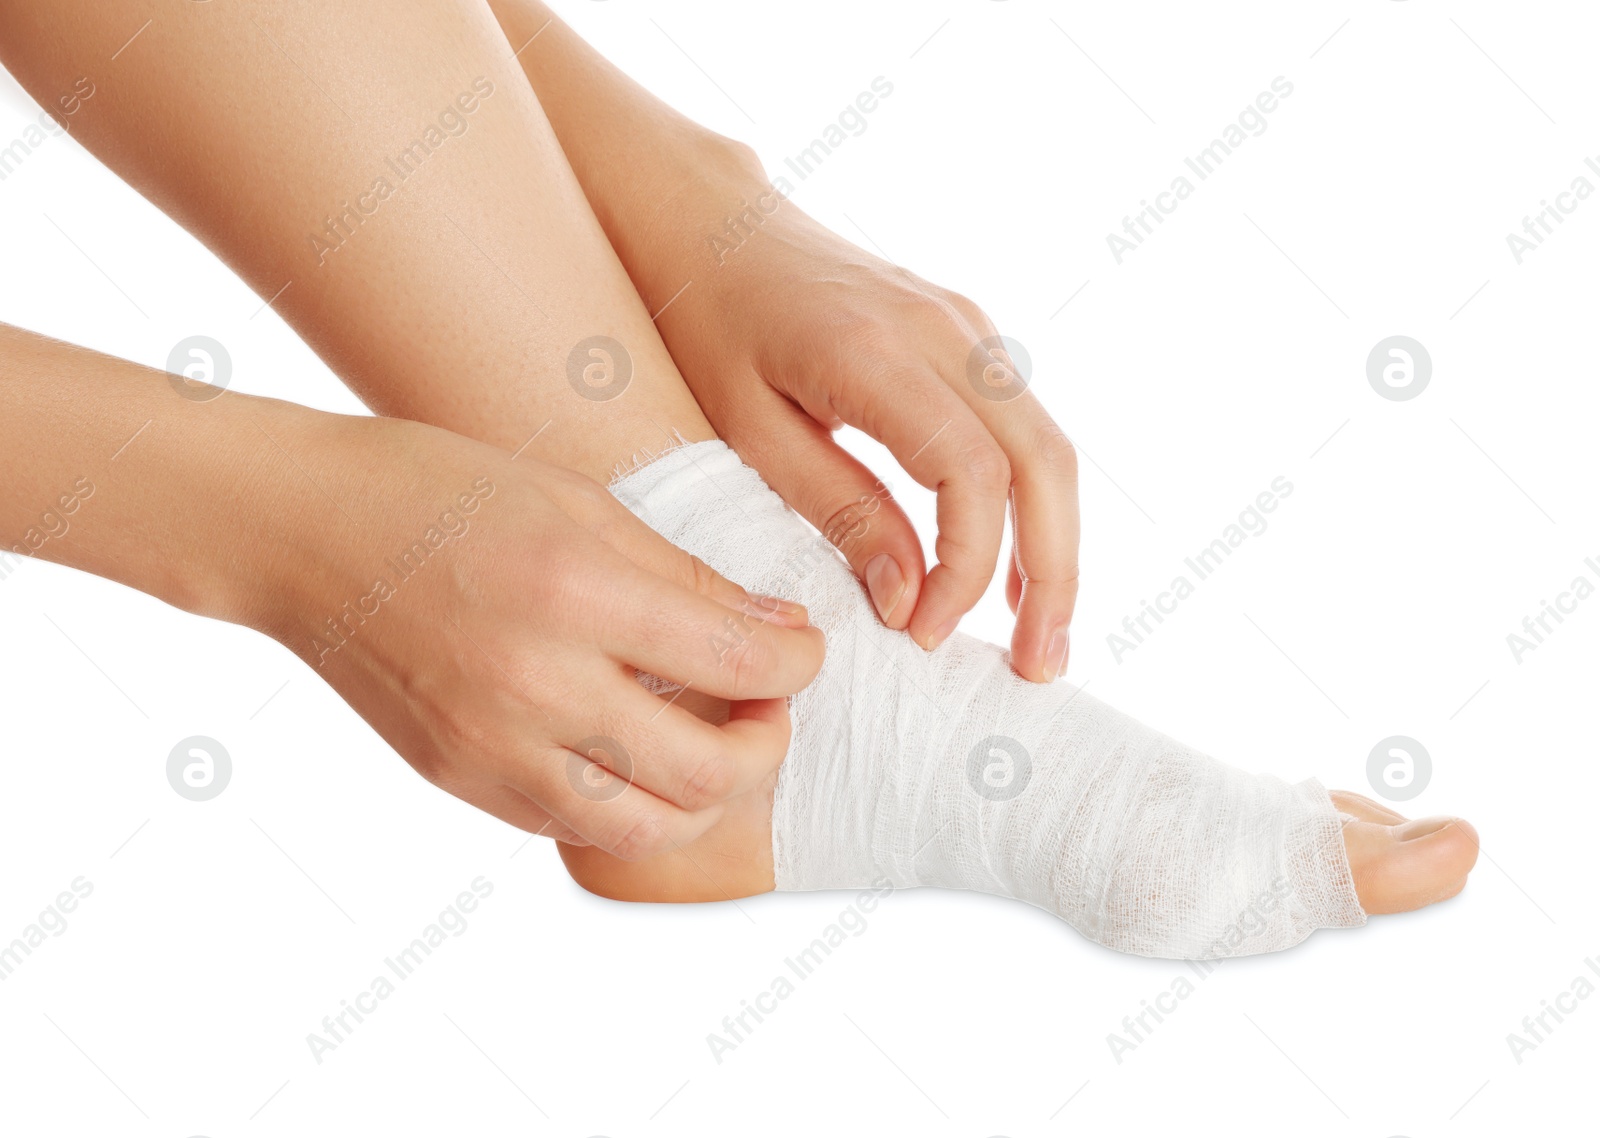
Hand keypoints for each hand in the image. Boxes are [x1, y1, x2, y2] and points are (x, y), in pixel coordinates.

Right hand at [254, 414, 824, 857]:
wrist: (302, 533)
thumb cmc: (443, 490)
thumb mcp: (580, 502)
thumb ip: (686, 579)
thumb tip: (779, 630)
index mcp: (575, 593)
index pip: (739, 662)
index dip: (799, 662)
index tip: (805, 646)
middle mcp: (535, 685)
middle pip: (708, 772)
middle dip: (770, 741)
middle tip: (770, 703)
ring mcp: (492, 748)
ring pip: (647, 828)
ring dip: (706, 795)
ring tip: (713, 740)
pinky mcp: (461, 782)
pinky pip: (575, 825)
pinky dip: (631, 804)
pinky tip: (636, 752)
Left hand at [647, 165, 1079, 681]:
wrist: (714, 224)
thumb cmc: (710, 325)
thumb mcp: (749, 429)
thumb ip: (837, 509)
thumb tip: (911, 601)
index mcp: (877, 352)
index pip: (971, 473)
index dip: (964, 568)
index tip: (924, 634)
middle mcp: (945, 329)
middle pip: (1043, 461)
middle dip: (1052, 573)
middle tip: (1038, 665)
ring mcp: (967, 324)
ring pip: (1049, 444)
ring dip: (1055, 543)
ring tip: (1039, 635)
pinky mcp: (969, 334)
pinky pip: (1025, 425)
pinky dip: (1032, 501)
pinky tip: (1010, 567)